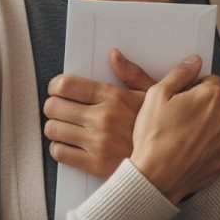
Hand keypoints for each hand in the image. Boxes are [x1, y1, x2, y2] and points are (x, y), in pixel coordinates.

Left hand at [44, 48, 154, 177]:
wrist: (166, 161)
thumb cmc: (159, 126)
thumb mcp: (152, 94)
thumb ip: (131, 73)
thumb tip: (113, 55)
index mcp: (114, 97)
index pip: (67, 85)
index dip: (56, 86)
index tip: (58, 89)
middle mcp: (103, 118)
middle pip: (54, 106)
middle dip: (53, 106)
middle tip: (59, 108)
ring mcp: (97, 142)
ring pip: (53, 129)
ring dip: (55, 126)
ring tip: (64, 126)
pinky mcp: (94, 164)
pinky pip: (59, 153)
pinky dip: (59, 147)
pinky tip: (69, 143)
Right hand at [130, 55, 219, 205]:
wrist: (155, 178)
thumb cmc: (154, 137)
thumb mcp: (157, 95)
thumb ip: (180, 73)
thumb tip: (195, 61)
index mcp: (212, 96)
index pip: (211, 81)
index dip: (194, 89)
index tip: (181, 101)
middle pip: (217, 102)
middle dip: (202, 107)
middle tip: (178, 120)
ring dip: (207, 126)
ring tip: (183, 137)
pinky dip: (210, 146)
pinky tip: (191, 151)